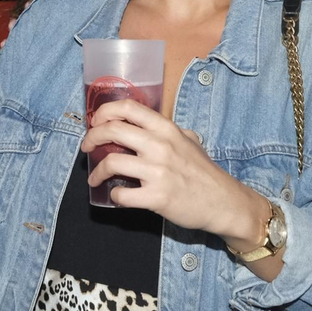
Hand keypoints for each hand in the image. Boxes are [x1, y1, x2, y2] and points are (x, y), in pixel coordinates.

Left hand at [82, 97, 265, 243]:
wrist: (223, 202)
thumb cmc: (204, 172)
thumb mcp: (189, 140)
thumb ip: (167, 131)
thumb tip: (143, 126)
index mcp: (166, 129)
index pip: (127, 108)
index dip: (104, 112)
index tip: (96, 123)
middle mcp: (160, 145)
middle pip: (112, 130)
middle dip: (91, 138)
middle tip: (87, 148)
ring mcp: (158, 171)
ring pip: (111, 163)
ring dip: (97, 172)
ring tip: (95, 178)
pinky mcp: (157, 197)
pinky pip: (122, 194)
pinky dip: (115, 195)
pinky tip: (118, 195)